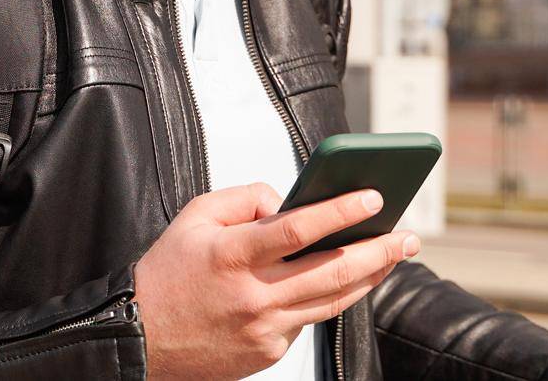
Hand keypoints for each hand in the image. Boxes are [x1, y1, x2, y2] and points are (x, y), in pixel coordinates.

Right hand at [131, 182, 419, 379]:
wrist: (141, 337)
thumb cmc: (167, 273)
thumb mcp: (193, 218)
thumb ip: (243, 199)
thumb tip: (285, 202)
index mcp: (231, 254)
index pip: (297, 228)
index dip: (339, 212)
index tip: (373, 197)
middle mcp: (253, 294)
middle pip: (332, 271)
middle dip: (377, 251)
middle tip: (407, 235)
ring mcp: (264, 328)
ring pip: (333, 301)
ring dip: (371, 277)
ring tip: (394, 256)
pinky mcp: (269, 351)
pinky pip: (308, 320)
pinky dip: (329, 298)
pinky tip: (347, 282)